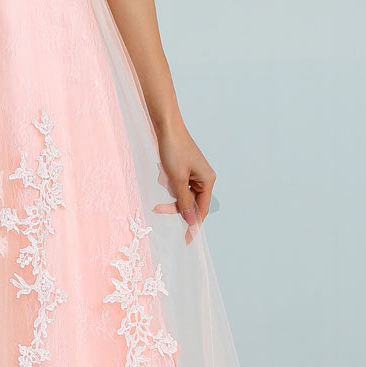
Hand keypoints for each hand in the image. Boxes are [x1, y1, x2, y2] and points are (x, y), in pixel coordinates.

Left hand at [151, 119, 215, 245]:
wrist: (166, 127)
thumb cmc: (174, 150)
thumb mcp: (177, 178)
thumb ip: (184, 201)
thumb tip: (191, 221)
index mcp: (207, 181)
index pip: (202, 209)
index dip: (194, 224)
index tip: (187, 239)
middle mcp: (204, 178)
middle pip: (191, 203)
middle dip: (175, 206)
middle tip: (158, 208)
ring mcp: (194, 174)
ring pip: (182, 195)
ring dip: (170, 194)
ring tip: (161, 181)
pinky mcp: (184, 170)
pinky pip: (177, 185)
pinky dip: (169, 185)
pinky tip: (162, 173)